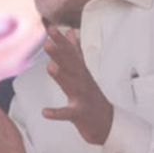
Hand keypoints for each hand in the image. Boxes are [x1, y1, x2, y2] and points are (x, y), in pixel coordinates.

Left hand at [43, 26, 113, 144]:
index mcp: (81, 72)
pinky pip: (68, 114)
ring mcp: (82, 98)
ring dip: (61, 77)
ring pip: (71, 86)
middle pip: (71, 67)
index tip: (51, 29)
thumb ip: (76, 51)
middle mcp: (83, 82)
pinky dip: (57, 113)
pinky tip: (45, 112)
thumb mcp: (84, 71)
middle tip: (47, 43)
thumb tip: (70, 31)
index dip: (61, 42)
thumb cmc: (92, 96)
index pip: (70, 54)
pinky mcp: (80, 114)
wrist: (108, 124)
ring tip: (50, 67)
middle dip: (60, 55)